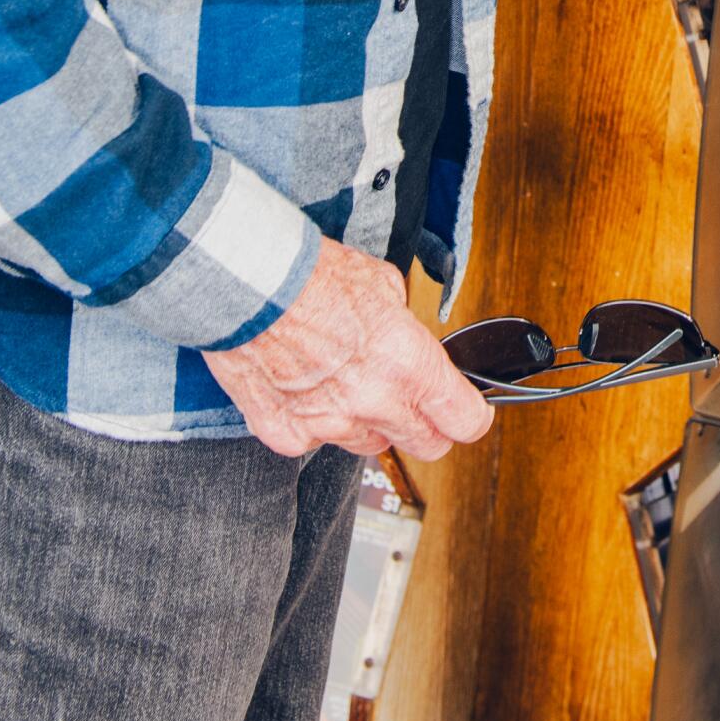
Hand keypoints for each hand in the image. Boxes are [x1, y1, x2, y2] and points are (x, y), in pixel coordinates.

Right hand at [205, 238, 493, 460]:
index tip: (467, 411)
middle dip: (428, 426)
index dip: (470, 416)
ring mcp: (328, 424)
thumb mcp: (383, 285)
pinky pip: (313, 441)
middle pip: (427, 445)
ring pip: (368, 444)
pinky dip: (314, 421)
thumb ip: (404, 327)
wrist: (249, 285)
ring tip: (347, 381)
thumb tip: (409, 343)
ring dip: (369, 421)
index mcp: (408, 364)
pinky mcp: (285, 434)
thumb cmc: (314, 276)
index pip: (464, 419)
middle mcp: (374, 402)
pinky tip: (304, 387)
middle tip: (415, 403)